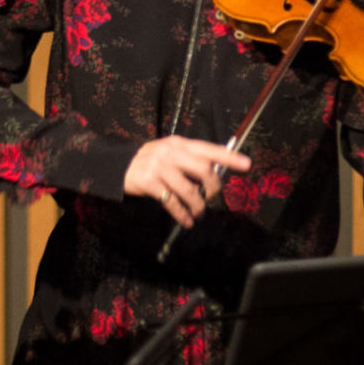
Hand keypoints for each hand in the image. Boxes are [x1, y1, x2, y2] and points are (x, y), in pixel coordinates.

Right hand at [122, 137, 251, 228]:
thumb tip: (215, 175)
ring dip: (198, 206)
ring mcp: (160, 167)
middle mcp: (171, 153)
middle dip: (213, 187)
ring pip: (190, 190)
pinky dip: (182, 215)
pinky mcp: (150, 183)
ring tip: (199, 213)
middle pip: (203, 170)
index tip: (246, 164)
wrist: (117, 165)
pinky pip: (172, 202)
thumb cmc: (149, 160)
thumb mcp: (168, 153)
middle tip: (212, 197)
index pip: (208, 149)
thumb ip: (189, 160)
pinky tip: (187, 220)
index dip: (229, 157)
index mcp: (179, 144)